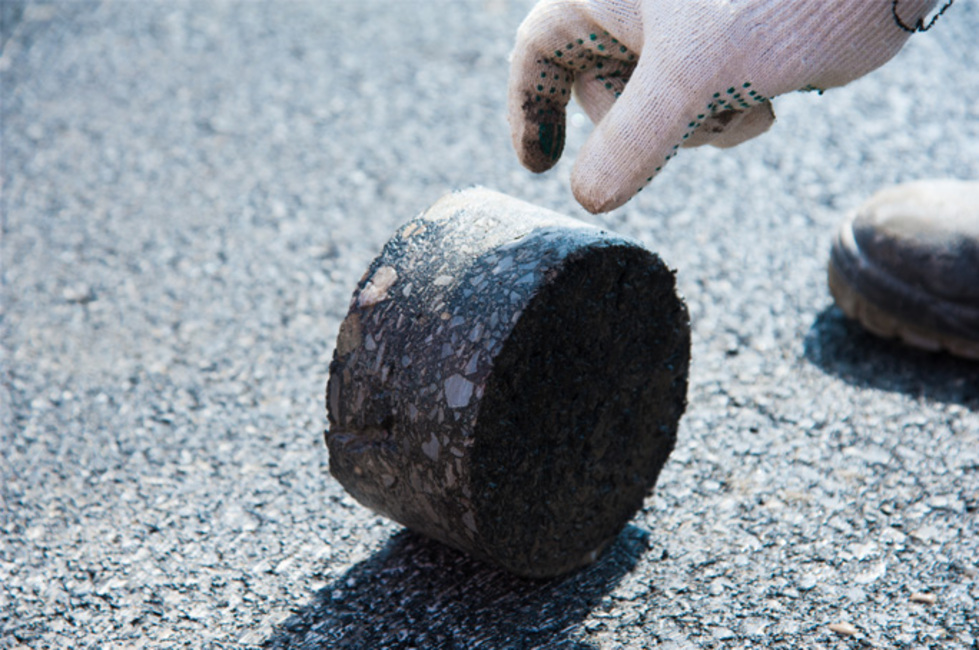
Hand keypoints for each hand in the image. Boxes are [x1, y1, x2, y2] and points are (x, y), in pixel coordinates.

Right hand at [508, 0, 937, 212]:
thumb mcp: (693, 74)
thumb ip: (632, 141)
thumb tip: (587, 198)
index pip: (539, 52)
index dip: (531, 108)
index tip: (541, 165)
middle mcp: (638, 13)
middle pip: (598, 94)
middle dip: (641, 128)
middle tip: (677, 126)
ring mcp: (682, 37)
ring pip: (652, 114)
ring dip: (694, 131)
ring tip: (739, 101)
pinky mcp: (723, 58)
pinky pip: (696, 114)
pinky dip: (724, 123)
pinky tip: (763, 100)